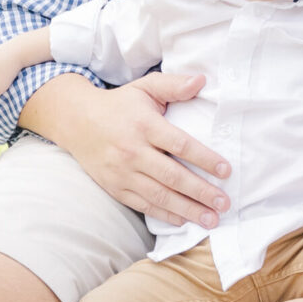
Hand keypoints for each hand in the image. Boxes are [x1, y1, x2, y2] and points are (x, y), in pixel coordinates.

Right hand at [20, 71, 227, 227]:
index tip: (226, 171)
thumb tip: (201, 80)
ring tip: (211, 219)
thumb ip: (173, 85)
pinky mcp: (115, 187)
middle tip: (224, 203)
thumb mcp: (145, 87)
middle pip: (172, 176)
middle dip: (201, 192)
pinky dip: (164, 215)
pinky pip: (143, 205)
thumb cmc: (119, 105)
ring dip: (187, 209)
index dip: (204, 159)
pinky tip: (184, 220)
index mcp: (144, 125)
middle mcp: (132, 151)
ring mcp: (122, 172)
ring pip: (159, 196)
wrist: (76, 121)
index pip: (180, 144)